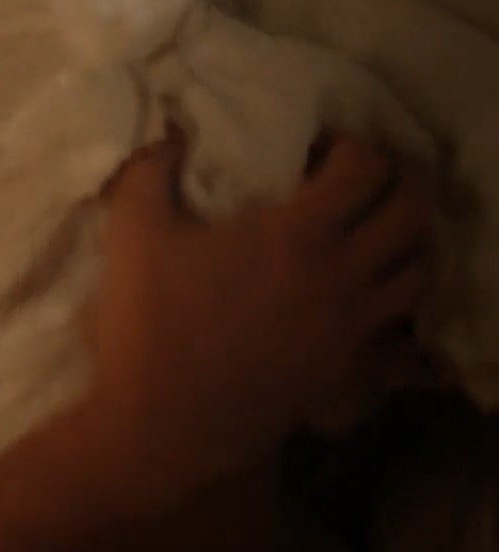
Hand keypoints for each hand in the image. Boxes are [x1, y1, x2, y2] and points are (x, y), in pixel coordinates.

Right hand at [75, 131, 433, 511]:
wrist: (165, 423)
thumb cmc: (149, 324)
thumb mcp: (132, 233)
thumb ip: (150, 168)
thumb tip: (171, 127)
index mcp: (299, 234)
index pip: (366, 166)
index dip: (348, 145)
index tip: (315, 151)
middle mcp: (344, 275)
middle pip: (413, 211)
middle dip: (393, 184)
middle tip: (354, 186)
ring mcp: (355, 327)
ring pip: (419, 270)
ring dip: (401, 244)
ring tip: (363, 239)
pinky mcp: (351, 368)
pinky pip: (400, 330)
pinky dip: (390, 306)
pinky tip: (355, 300)